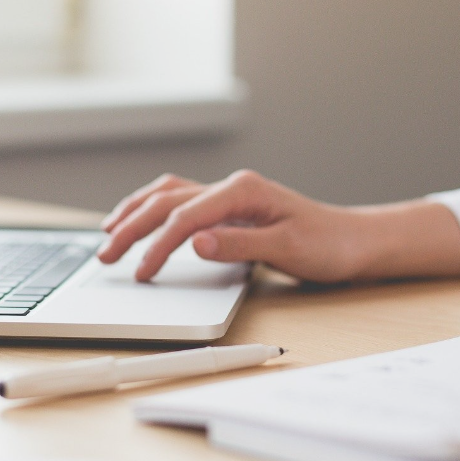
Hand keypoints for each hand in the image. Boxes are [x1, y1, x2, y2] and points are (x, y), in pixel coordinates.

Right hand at [96, 170, 459, 282]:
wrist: (354, 241)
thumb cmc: (328, 245)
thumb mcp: (288, 249)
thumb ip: (239, 245)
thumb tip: (195, 243)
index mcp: (243, 191)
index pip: (185, 217)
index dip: (158, 246)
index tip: (141, 273)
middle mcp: (231, 187)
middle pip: (166, 202)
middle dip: (131, 227)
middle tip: (105, 256)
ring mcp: (228, 196)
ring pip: (167, 195)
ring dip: (135, 212)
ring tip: (108, 233)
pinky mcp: (229, 208)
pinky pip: (180, 201)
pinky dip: (153, 210)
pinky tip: (140, 221)